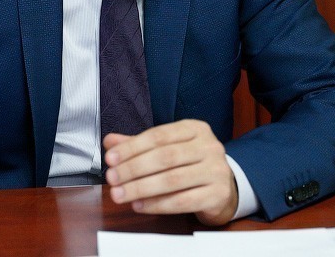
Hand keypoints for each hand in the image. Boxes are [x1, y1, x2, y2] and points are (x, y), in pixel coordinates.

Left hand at [103, 119, 238, 225]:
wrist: (224, 189)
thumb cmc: (191, 165)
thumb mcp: (169, 148)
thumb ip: (140, 145)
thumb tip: (110, 142)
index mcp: (196, 129)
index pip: (159, 135)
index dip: (132, 147)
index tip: (111, 158)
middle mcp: (209, 147)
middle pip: (165, 157)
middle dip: (133, 168)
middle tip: (112, 178)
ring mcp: (216, 171)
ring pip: (172, 180)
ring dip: (141, 188)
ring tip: (120, 194)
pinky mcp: (218, 195)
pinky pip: (182, 201)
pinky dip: (157, 204)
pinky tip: (139, 205)